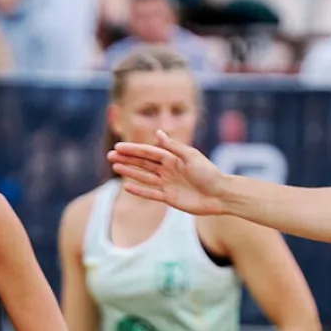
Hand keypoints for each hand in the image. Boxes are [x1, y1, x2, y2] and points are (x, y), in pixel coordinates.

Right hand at [109, 130, 229, 215]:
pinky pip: (151, 193)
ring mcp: (168, 183)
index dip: (133, 150)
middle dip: (127, 159)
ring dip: (130, 172)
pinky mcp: (169, 198)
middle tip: (109, 156)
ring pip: (144, 176)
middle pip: (143, 163)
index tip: (118, 147)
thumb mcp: (191, 157)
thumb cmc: (209, 173)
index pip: (148, 152)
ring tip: (115, 167)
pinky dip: (139, 190)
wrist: (220, 195)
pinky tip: (127, 186)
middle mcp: (168, 169)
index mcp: (173, 157)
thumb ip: (174, 146)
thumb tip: (158, 132)